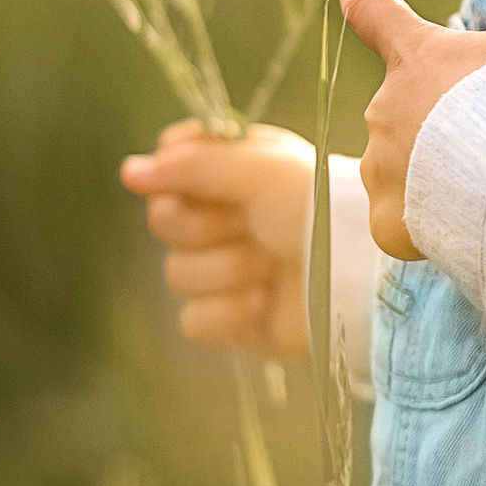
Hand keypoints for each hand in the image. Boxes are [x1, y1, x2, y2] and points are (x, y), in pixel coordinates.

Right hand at [118, 120, 314, 359]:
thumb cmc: (315, 207)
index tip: (202, 179)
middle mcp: (221, 220)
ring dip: (227, 269)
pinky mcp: (231, 319)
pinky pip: (193, 321)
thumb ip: (192, 164)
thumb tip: (129, 172)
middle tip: (252, 226)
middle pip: (162, 223)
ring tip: (270, 265)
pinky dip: (227, 313)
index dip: (174, 178)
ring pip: (177, 275)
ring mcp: (224, 270)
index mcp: (227, 174)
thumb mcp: (257, 169)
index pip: (163, 170)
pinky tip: (262, 301)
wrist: (355, 272)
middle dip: (206, 227)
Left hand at [339, 0, 485, 258]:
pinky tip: (466, 220)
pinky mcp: (387, 218)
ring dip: (435, 169)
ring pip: (402, 163)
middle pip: (404, 102)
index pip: (367, 6)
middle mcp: (383, 107)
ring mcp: (379, 165)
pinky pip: (403, 218)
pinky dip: (429, 220)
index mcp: (413, 57)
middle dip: (440, 115)